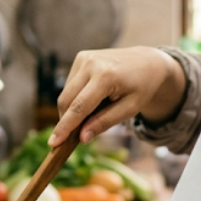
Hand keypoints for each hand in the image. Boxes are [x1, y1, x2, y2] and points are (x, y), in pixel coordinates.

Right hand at [48, 46, 186, 146]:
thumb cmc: (141, 87)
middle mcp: (91, 63)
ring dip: (74, 109)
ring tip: (98, 109)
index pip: (79, 106)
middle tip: (74, 137)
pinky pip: (71, 85)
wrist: (147, 62)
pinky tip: (95, 97)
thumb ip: (105, 122)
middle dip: (66, 121)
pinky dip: (77, 97)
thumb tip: (82, 138)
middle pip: (67, 100)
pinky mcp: (81, 57)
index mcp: (106, 76)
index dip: (65, 126)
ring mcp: (84, 58)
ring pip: (66, 94)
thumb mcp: (130, 108)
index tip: (53, 143)